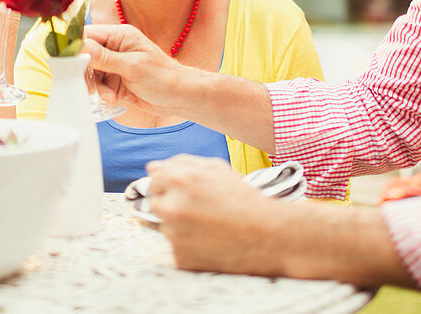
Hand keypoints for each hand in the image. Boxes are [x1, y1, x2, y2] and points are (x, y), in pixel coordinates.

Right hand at [83, 23, 195, 115]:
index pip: (88, 35)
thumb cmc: (163, 77)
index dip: (76, 48)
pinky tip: (114, 98)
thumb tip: (80, 48)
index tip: (70, 63)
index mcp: (120, 36)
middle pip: (85, 55)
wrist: (179, 97)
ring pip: (89, 72)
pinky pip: (99, 86)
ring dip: (95, 86)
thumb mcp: (132, 66)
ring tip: (109, 94)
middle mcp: (115, 48)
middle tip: (90, 85)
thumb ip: (104, 57)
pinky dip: (103, 94)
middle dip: (85, 72)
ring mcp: (114, 65)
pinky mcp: (115, 81)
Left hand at [146, 155, 285, 275]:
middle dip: (173, 206)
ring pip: (166, 227)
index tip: (189, 193)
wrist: (269, 235)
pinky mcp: (180, 258)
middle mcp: (173, 206)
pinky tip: (210, 242)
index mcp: (181, 180)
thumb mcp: (217, 170)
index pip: (155, 181)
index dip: (172, 186)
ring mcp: (175, 234)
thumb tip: (151, 168)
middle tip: (200, 211)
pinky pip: (175, 248)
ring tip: (209, 227)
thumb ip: (182, 163)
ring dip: (180, 227)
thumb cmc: (244, 198)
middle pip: (156, 204)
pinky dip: (188, 246)